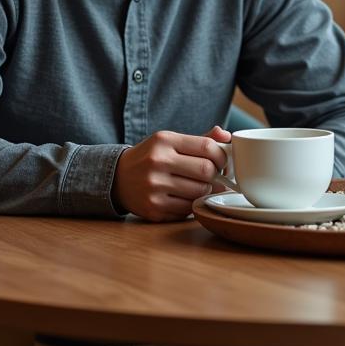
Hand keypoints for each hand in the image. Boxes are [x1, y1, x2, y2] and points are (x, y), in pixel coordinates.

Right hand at [112, 125, 230, 221]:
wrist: (118, 178)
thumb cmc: (151, 157)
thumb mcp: (170, 141)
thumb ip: (200, 139)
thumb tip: (226, 136)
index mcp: (164, 141)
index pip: (206, 147)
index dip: (222, 155)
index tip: (222, 161)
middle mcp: (158, 162)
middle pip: (206, 171)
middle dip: (216, 175)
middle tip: (215, 176)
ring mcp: (154, 187)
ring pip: (199, 192)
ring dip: (206, 191)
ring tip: (200, 186)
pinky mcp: (154, 208)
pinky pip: (187, 209)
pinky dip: (192, 204)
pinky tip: (186, 197)